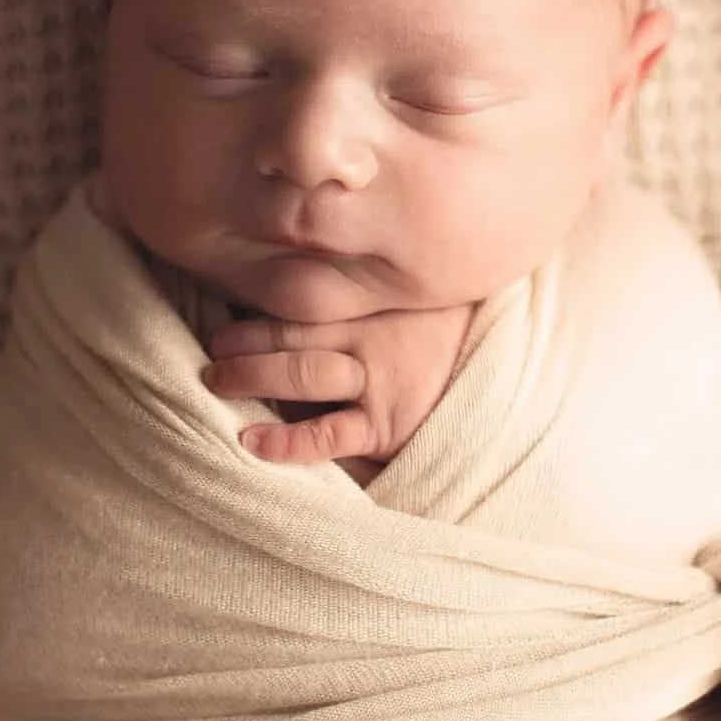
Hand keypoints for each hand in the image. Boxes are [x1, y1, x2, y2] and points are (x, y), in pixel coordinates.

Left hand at [201, 302, 474, 467]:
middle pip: (292, 330)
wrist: (509, 383)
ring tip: (215, 381)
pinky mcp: (384, 427)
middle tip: (210, 348)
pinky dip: (286, 441)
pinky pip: (326, 435)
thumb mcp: (419, 298)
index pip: (305, 294)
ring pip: (301, 372)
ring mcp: (378, 382)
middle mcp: (370, 336)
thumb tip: (311, 276)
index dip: (260, 299)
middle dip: (243, 339)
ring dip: (251, 375)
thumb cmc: (452, 338)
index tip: (225, 300)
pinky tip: (252, 444)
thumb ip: (373, 292)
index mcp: (375, 300)